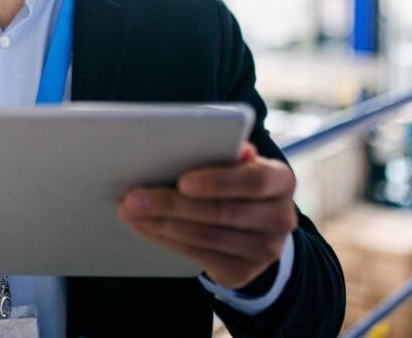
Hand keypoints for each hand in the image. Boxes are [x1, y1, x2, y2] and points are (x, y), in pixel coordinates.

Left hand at [117, 143, 296, 289]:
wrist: (256, 227)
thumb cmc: (235, 182)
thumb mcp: (237, 163)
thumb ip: (224, 151)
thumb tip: (205, 138)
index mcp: (281, 180)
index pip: (255, 181)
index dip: (218, 182)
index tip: (182, 181)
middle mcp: (281, 218)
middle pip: (222, 212)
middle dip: (172, 204)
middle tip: (133, 197)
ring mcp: (265, 250)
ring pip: (207, 237)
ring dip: (162, 224)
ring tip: (130, 211)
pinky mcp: (243, 272)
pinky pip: (200, 257)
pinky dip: (167, 240)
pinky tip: (145, 227)